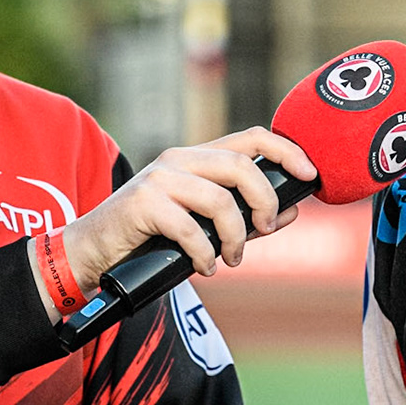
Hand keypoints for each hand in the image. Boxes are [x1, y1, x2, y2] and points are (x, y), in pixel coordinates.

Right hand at [53, 128, 316, 298]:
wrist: (94, 251)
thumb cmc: (151, 237)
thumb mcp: (204, 225)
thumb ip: (246, 217)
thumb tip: (292, 211)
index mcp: (197, 157)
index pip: (252, 137)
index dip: (287, 151)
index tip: (311, 176)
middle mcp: (179, 159)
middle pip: (241, 166)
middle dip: (264, 203)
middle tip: (264, 231)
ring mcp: (159, 178)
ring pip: (219, 199)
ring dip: (235, 237)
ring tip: (230, 259)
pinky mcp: (143, 203)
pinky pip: (190, 228)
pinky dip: (205, 253)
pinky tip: (206, 266)